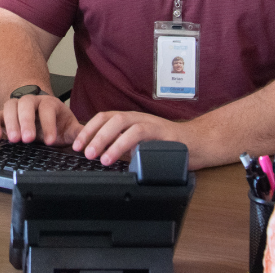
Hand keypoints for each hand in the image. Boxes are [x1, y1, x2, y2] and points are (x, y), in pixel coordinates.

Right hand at [0, 93, 80, 146]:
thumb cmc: (54, 121)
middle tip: (28, 139)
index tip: (50, 141)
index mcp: (49, 103)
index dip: (48, 124)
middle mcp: (31, 102)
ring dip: (11, 123)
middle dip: (26, 121)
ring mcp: (16, 107)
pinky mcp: (3, 115)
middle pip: (26, 104)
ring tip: (14, 140)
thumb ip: (77, 133)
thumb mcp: (67, 126)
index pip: (47, 109)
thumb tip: (90, 141)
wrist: (39, 111)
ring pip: (10, 107)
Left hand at [72, 110, 189, 166]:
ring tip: (96, 156)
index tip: (76, 145)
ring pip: (121, 123)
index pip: (104, 118)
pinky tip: (114, 157)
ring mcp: (149, 122)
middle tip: (82, 151)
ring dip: (105, 139)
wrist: (198, 144)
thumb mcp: (140, 148)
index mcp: (131, 120)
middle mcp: (137, 118)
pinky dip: (123, 144)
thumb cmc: (168, 147)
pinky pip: (139, 133)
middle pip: (109, 118)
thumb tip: (101, 157)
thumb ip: (123, 149)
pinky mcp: (161, 132)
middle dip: (92, 134)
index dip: (88, 130)